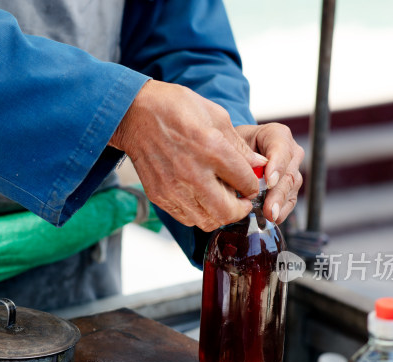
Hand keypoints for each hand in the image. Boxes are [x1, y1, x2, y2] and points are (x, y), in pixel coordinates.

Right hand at [109, 80, 267, 231]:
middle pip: (228, 212)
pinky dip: (198, 214)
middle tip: (241, 201)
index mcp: (212, 149)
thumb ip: (238, 145)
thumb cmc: (175, 108)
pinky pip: (186, 219)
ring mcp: (174, 188)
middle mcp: (193, 174)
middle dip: (241, 209)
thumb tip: (258, 165)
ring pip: (207, 221)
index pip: (246, 183)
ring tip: (220, 200)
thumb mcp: (215, 116)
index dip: (253, 186)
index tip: (250, 183)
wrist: (134, 114)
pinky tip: (199, 198)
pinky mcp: (159, 196)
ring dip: (219, 214)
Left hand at [235, 123, 303, 224]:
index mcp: (278, 135)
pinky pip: (290, 199)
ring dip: (280, 204)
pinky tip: (273, 218)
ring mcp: (293, 169)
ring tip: (270, 216)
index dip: (276, 166)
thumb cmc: (236, 144)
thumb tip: (243, 174)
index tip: (269, 181)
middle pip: (288, 173)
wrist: (240, 151)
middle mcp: (291, 151)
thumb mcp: (234, 143)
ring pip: (291, 188)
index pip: (281, 150)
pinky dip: (281, 210)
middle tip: (269, 208)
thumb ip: (240, 154)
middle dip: (277, 193)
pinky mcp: (291, 186)